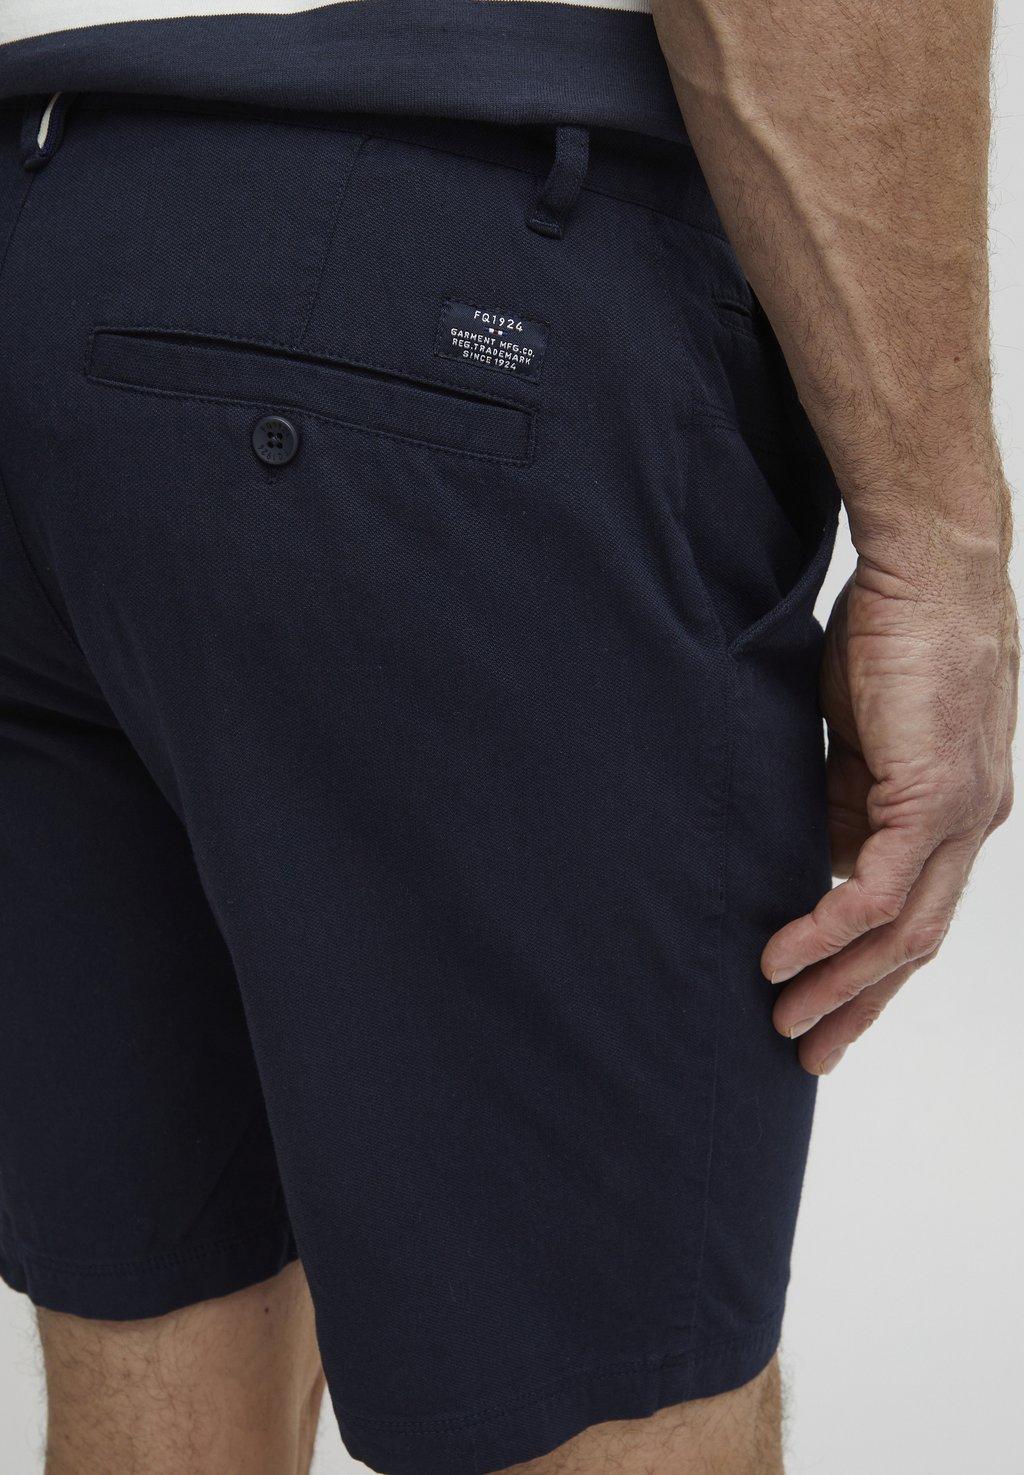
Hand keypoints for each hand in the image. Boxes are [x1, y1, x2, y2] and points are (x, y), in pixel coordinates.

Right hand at [763, 544, 1017, 1073]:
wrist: (928, 570)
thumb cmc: (890, 636)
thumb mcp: (856, 737)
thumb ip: (844, 797)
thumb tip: (816, 849)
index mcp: (949, 814)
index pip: (911, 912)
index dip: (866, 969)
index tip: (820, 1003)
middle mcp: (967, 826)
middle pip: (916, 942)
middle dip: (859, 1003)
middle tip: (810, 1051)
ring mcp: (959, 815)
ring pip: (904, 931)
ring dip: (842, 983)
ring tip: (785, 1020)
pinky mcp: (933, 795)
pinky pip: (880, 889)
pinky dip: (829, 929)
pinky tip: (785, 956)